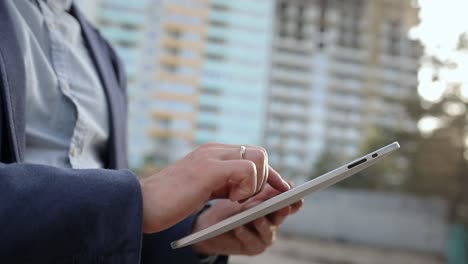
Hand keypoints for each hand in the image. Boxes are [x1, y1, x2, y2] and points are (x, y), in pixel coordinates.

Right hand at [139, 143, 289, 232]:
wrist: (142, 204)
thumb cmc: (170, 200)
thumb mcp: (204, 187)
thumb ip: (224, 182)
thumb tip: (248, 188)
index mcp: (213, 153)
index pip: (252, 154)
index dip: (269, 173)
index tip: (280, 189)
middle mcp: (214, 150)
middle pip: (260, 153)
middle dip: (266, 179)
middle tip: (252, 199)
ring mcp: (212, 157)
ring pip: (258, 158)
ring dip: (254, 185)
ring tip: (233, 200)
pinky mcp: (208, 169)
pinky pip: (247, 170)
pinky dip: (246, 188)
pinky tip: (229, 200)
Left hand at [192, 182, 302, 255]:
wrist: (212, 223)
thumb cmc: (231, 205)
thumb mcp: (246, 192)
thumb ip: (263, 187)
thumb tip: (284, 182)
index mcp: (274, 206)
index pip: (289, 203)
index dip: (295, 201)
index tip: (298, 197)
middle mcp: (273, 221)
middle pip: (281, 216)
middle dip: (282, 211)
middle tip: (284, 206)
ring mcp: (265, 235)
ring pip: (268, 230)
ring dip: (262, 222)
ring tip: (257, 217)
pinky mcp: (254, 247)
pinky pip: (252, 242)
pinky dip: (245, 234)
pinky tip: (238, 227)